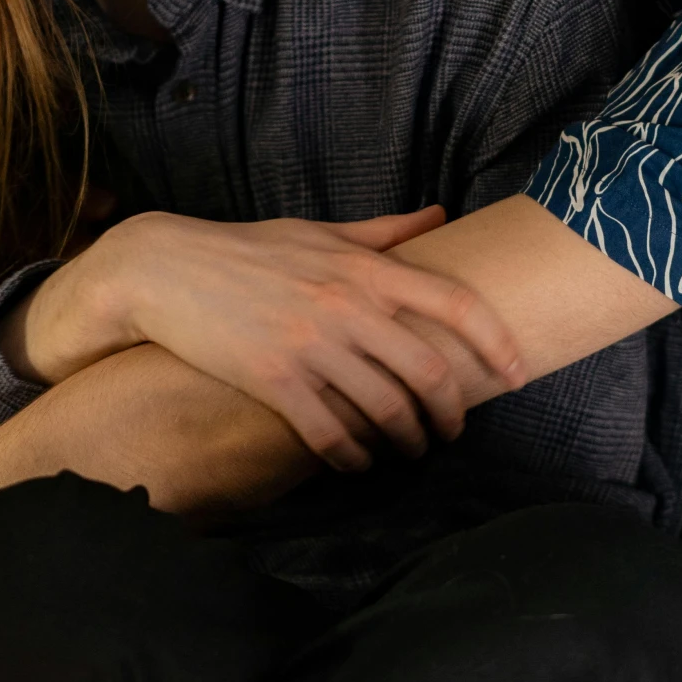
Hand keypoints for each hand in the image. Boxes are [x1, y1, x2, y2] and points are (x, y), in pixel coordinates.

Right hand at [18, 207, 524, 470]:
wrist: (165, 268)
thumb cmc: (247, 248)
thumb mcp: (319, 230)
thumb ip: (384, 232)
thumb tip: (440, 216)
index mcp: (364, 267)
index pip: (454, 304)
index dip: (496, 343)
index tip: (515, 373)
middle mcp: (346, 305)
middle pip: (428, 369)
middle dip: (451, 410)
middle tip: (452, 430)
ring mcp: (310, 344)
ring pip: (385, 407)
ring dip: (407, 439)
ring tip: (411, 450)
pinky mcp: (273, 379)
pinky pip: (330, 431)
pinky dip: (353, 456)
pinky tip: (359, 464)